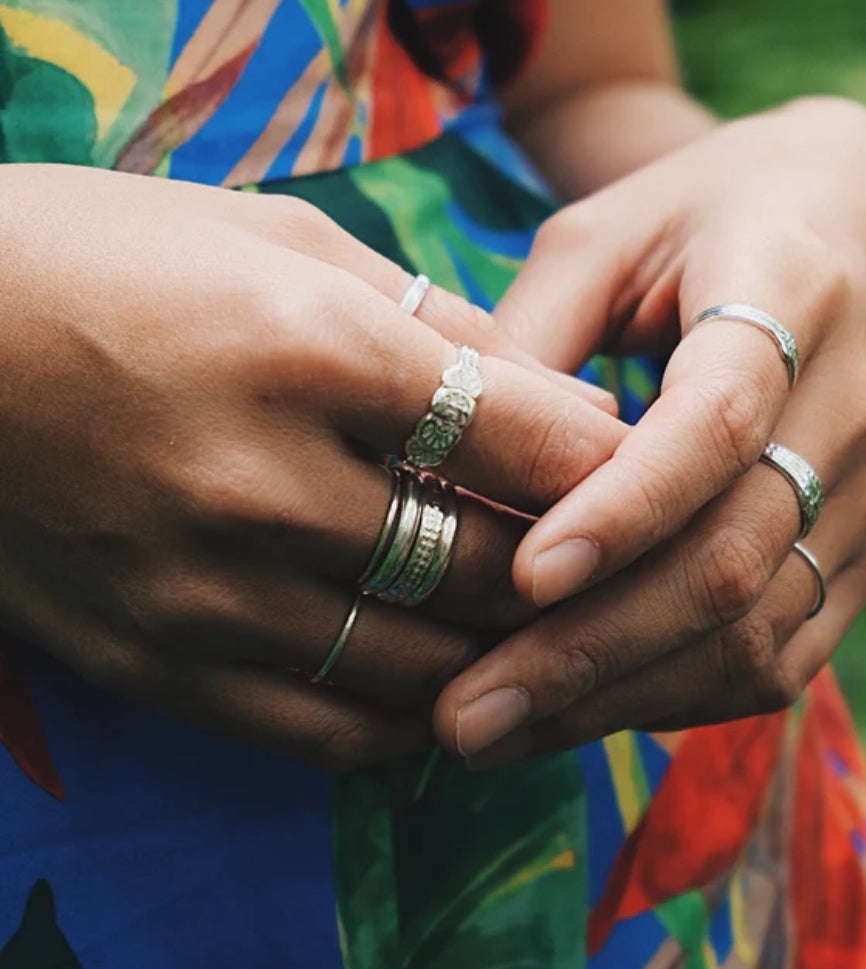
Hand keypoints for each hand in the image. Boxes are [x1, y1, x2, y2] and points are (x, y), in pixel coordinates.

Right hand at [0, 164, 625, 768]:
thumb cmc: (116, 256)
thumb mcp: (288, 242)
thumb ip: (442, 325)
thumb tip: (569, 405)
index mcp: (305, 349)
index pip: (520, 441)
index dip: (608, 461)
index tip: (646, 466)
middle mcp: (258, 485)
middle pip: (486, 566)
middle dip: (572, 561)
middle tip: (612, 547)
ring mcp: (202, 592)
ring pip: (426, 664)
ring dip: (504, 647)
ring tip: (540, 615)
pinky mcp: (156, 662)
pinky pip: (330, 726)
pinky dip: (414, 708)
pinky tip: (445, 669)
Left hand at [433, 96, 865, 761]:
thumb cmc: (710, 212)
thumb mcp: (609, 231)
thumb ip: (532, 333)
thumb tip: (442, 461)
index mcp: (792, 294)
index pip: (715, 425)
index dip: (624, 508)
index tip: (522, 576)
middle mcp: (853, 409)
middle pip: (729, 559)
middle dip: (588, 649)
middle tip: (457, 715)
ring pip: (755, 633)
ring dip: (619, 696)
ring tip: (490, 732)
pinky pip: (781, 655)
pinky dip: (674, 696)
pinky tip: (574, 711)